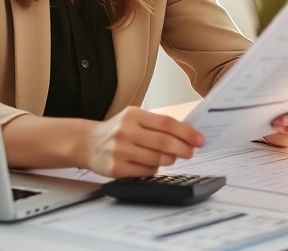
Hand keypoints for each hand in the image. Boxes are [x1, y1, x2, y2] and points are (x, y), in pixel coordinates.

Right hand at [81, 107, 204, 177]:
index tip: (199, 140)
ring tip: (172, 157)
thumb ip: (156, 125)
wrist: (88, 142)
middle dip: (183, 149)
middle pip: (164, 142)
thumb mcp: (133, 118)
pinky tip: (153, 165)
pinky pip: (145, 172)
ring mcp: (119, 150)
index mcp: (132, 115)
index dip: (186, 132)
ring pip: (156, 159)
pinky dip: (154, 169)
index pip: (166, 123)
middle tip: (191, 152)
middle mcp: (125, 131)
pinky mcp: (116, 168)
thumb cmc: (116, 130)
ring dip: (170, 160)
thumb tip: (187, 135)